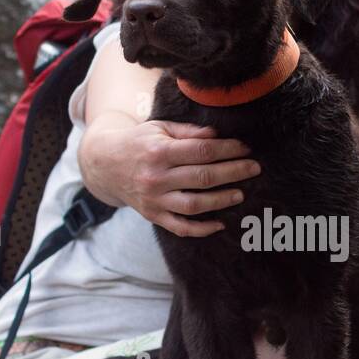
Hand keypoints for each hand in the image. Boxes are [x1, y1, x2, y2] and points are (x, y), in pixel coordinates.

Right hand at [80, 118, 260, 236]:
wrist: (104, 164)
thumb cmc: (139, 142)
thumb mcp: (160, 128)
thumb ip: (189, 133)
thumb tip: (217, 136)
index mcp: (159, 151)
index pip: (201, 151)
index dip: (227, 150)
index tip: (246, 149)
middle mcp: (156, 177)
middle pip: (202, 177)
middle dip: (233, 172)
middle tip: (254, 169)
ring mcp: (154, 199)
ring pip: (194, 205)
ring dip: (221, 200)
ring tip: (240, 194)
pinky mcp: (153, 215)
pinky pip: (180, 227)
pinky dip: (201, 229)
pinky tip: (220, 224)